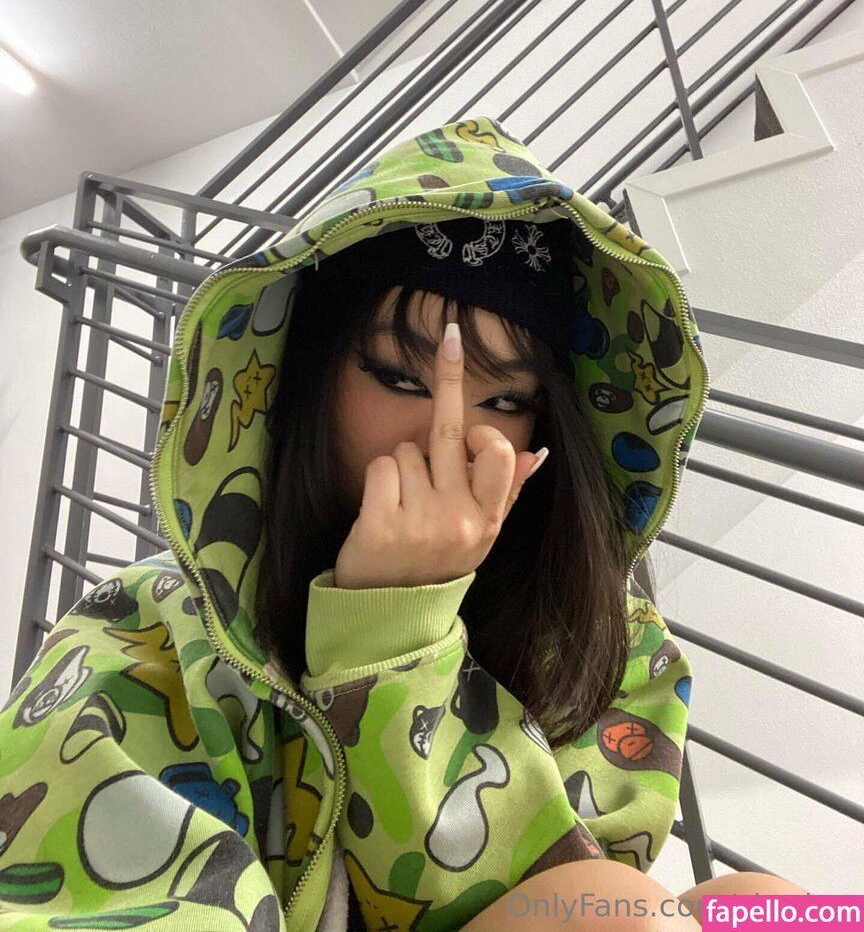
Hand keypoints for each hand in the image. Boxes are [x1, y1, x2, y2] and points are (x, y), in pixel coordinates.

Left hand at [334, 322, 548, 588]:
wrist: (392, 618)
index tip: (474, 408)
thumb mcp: (480, 534)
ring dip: (400, 466)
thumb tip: (537, 454)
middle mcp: (461, 517)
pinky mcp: (383, 526)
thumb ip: (506, 492)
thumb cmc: (435, 565)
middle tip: (452, 336)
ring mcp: (422, 522)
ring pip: (406, 450)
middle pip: (450, 433)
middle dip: (449, 376)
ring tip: (401, 502)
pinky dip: (377, 480)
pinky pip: (380, 466)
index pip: (496, 452)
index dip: (482, 426)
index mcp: (488, 516)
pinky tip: (380, 509)